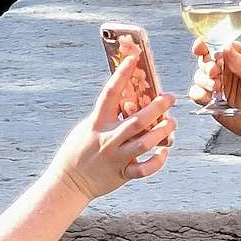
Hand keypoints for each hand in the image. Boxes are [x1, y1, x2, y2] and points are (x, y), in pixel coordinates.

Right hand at [53, 57, 176, 201]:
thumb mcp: (89, 128)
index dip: (122, 74)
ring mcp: (115, 157)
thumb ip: (108, 117)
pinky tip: (164, 152)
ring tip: (172, 122)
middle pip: (136, 121)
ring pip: (143, 144)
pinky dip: (156, 161)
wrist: (69, 182)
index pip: (110, 93)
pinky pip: (143, 169)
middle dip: (156, 107)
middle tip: (170, 97)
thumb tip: (131, 101)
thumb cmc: (80, 150)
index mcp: (97, 123)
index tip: (134, 59)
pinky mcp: (121, 174)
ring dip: (161, 132)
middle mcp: (107, 138)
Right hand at [189, 41, 240, 144]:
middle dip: (207, 65)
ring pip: (200, 77)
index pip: (220, 45)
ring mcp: (221, 87)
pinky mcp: (215, 103)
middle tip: (214, 72)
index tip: (200, 48)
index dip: (207, 44)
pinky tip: (209, 97)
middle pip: (207, 60)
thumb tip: (225, 47)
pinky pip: (198, 95)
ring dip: (203, 80)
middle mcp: (229, 71)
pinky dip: (199, 94)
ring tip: (216, 88)